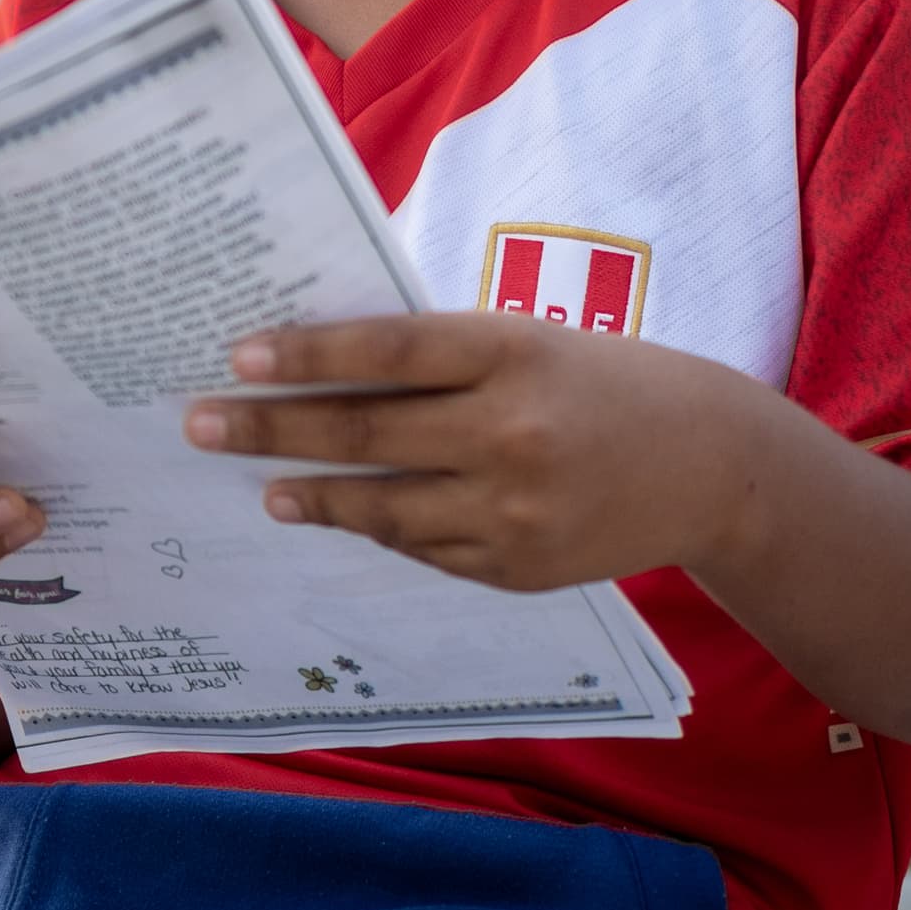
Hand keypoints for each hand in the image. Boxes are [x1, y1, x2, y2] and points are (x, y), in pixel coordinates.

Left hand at [180, 311, 794, 591]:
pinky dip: (380, 530)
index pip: (388, 350)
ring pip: (384, 507)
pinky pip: (425, 550)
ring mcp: (515, 511)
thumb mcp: (526, 341)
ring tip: (264, 489)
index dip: (307, 355)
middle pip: (367, 433)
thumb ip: (439, 356)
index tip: (237, 356)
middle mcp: (511, 432)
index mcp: (512, 353)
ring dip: (312, 495)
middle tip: (199, 425)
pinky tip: (340, 514)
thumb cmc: (598, 380)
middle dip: (271, 431)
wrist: (710, 463)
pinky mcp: (520, 568)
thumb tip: (318, 367)